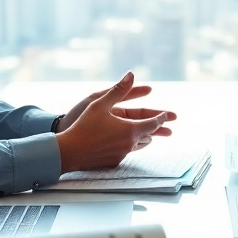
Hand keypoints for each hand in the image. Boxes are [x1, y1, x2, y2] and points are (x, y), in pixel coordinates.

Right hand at [54, 72, 176, 171]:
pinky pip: (127, 152)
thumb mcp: (100, 103)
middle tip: (166, 128)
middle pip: (148, 135)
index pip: (153, 123)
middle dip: (156, 129)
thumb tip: (131, 75)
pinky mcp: (114, 162)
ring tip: (149, 135)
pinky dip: (130, 146)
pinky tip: (127, 143)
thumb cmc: (84, 126)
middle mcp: (130, 144)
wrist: (70, 151)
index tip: (167, 115)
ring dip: (144, 138)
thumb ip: (118, 89)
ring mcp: (122, 154)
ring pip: (139, 145)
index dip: (161, 118)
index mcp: (130, 129)